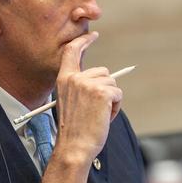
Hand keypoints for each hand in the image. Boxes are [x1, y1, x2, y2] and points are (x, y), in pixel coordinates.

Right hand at [53, 31, 122, 168]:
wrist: (74, 147)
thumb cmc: (74, 130)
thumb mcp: (70, 102)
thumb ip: (80, 87)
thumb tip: (103, 78)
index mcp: (63, 79)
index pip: (72, 51)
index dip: (83, 41)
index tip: (92, 35)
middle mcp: (75, 78)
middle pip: (103, 72)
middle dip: (105, 89)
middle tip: (94, 110)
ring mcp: (89, 84)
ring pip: (112, 84)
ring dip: (111, 100)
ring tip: (98, 115)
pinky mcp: (102, 92)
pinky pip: (118, 94)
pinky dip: (116, 107)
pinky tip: (104, 117)